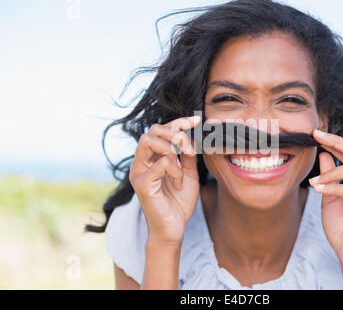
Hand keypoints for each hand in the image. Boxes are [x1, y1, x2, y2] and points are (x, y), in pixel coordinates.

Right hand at [129, 115, 201, 244]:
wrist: (174, 228)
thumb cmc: (179, 203)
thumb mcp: (188, 173)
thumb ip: (187, 155)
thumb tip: (191, 135)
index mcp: (151, 159)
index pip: (160, 131)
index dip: (178, 122)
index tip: (196, 120)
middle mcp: (141, 163)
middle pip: (151, 131)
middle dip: (174, 133)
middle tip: (188, 148)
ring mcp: (138, 172)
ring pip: (149, 141)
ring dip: (172, 149)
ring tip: (182, 166)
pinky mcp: (141, 184)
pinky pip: (159, 162)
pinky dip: (174, 169)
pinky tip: (178, 183)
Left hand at [309, 129, 342, 273]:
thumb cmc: (340, 227)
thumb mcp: (329, 197)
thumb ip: (329, 177)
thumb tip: (324, 154)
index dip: (335, 142)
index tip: (315, 134)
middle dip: (337, 143)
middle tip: (316, 136)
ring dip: (332, 173)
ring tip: (314, 181)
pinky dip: (335, 187)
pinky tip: (319, 189)